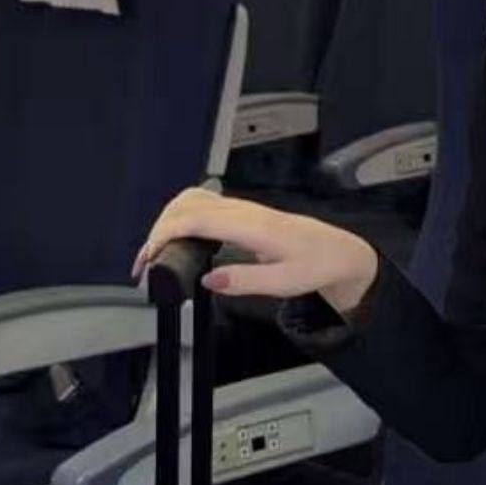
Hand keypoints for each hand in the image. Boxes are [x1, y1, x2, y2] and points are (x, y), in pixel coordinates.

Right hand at [132, 187, 377, 310]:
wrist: (341, 252)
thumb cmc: (317, 265)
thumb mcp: (286, 283)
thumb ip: (247, 281)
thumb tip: (208, 281)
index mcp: (254, 226)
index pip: (198, 218)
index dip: (167, 232)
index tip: (149, 256)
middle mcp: (246, 212)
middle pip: (188, 205)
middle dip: (158, 230)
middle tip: (144, 263)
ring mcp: (244, 209)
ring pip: (193, 201)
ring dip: (167, 221)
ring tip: (154, 252)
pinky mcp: (243, 214)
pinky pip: (204, 205)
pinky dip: (181, 217)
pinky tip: (175, 237)